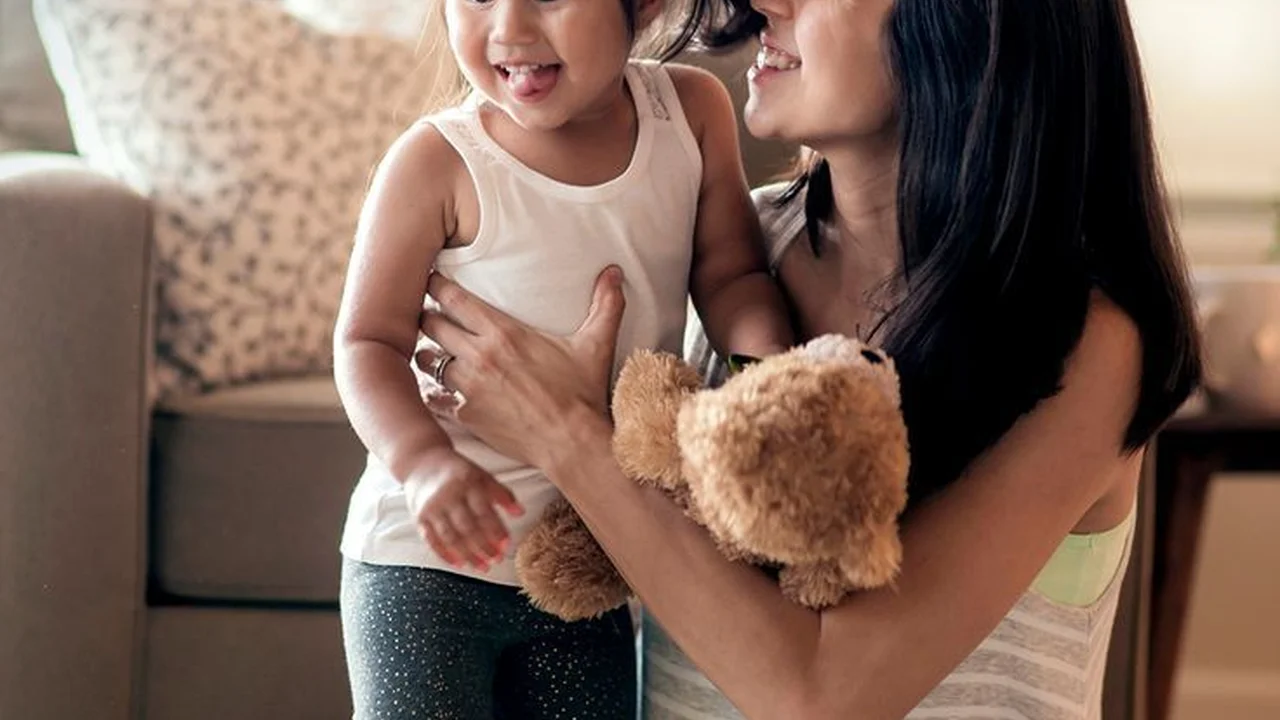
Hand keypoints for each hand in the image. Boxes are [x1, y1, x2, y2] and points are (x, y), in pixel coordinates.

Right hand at [404, 448, 524, 569]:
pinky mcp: (419, 517)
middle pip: (467, 527)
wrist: (421, 460)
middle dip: (484, 546)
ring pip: (450, 537)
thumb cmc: (456, 470)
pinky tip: (459, 563)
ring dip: (468, 555)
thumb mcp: (481, 474)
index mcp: (466, 482)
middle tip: (497, 559)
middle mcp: (448, 495)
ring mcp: (431, 507)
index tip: (507, 545)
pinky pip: (432, 540)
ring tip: (482, 566)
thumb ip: (501, 493)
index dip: (496, 530)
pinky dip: (446, 554)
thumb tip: (520, 513)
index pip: (484, 511)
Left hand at [414, 267, 625, 468]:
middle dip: (426, 317)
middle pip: (432, 325)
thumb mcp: (596, 344)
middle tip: (426, 314)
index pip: (454, 299)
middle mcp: (479, 356)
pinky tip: (438, 391)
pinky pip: (435, 398)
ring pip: (426, 360)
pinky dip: (433, 393)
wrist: (572, 443)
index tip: (430, 280)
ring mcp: (469, 387)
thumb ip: (605, 305)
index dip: (437, 286)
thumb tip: (615, 272)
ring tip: (430, 352)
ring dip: (426, 354)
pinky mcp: (467, 415)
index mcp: (503, 332)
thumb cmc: (582, 394)